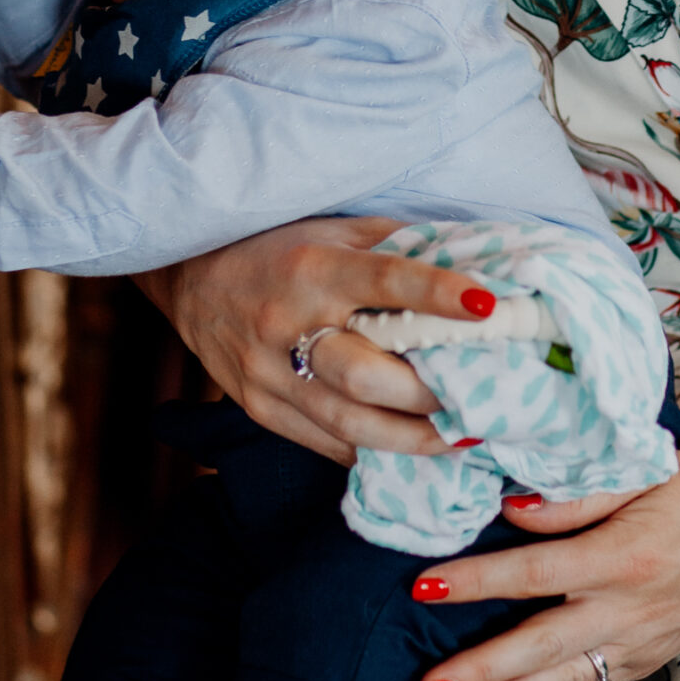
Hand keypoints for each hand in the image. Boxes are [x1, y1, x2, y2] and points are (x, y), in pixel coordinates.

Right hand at [162, 216, 501, 463]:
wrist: (191, 278)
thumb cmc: (278, 247)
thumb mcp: (334, 229)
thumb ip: (397, 244)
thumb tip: (475, 258)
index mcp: (314, 267)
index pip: (384, 280)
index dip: (437, 294)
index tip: (488, 307)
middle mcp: (287, 321)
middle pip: (366, 374)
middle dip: (429, 394)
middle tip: (483, 398)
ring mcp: (267, 374)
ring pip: (348, 422)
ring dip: (413, 439)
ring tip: (464, 439)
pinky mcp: (259, 408)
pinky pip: (325, 443)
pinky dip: (375, 450)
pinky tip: (413, 452)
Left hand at [416, 440, 679, 680]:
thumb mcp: (643, 471)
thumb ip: (575, 495)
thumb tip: (511, 508)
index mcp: (622, 555)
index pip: (533, 572)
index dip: (475, 581)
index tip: (424, 586)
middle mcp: (629, 608)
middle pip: (541, 645)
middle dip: (481, 668)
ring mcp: (642, 641)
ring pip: (565, 679)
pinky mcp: (652, 658)